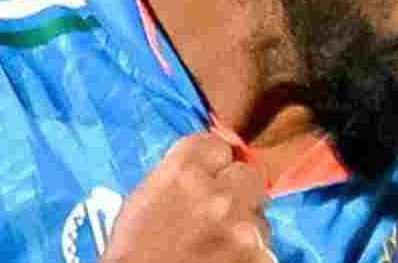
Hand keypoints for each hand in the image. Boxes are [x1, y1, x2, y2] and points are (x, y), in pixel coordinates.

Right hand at [102, 132, 276, 262]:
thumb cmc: (134, 253)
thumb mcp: (144, 199)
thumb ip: (180, 176)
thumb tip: (207, 168)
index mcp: (183, 172)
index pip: (218, 145)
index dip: (213, 164)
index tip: (209, 177)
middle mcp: (218, 193)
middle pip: (249, 175)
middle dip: (237, 193)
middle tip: (219, 215)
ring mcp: (242, 228)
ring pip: (259, 217)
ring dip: (243, 230)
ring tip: (215, 248)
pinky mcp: (259, 258)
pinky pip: (263, 250)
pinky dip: (248, 259)